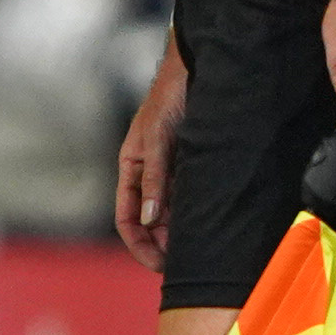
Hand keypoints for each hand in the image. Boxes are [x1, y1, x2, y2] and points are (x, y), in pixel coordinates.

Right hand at [115, 41, 185, 269]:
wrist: (197, 68)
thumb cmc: (170, 98)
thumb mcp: (158, 139)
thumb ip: (154, 179)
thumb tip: (150, 220)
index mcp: (130, 167)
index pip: (126, 218)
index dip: (140, 245)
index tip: (159, 265)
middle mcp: (148, 172)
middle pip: (149, 221)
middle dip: (162, 244)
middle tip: (186, 264)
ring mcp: (169, 169)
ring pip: (170, 212)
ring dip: (180, 231)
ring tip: (201, 247)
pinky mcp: (189, 163)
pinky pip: (188, 197)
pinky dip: (194, 213)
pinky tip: (209, 223)